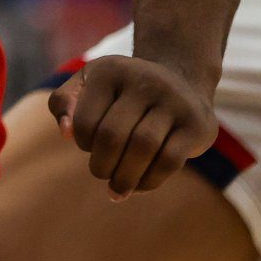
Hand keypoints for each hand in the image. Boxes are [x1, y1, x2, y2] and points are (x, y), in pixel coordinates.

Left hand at [49, 54, 216, 198]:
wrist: (181, 80)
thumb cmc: (122, 90)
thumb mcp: (88, 84)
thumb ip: (63, 103)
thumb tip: (65, 132)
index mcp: (111, 71)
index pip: (86, 120)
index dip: (83, 143)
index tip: (89, 147)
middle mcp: (144, 80)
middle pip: (112, 136)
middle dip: (101, 165)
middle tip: (100, 174)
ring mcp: (174, 101)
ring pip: (143, 148)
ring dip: (125, 177)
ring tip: (117, 189)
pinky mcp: (196, 124)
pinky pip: (169, 160)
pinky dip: (150, 180)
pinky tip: (140, 187)